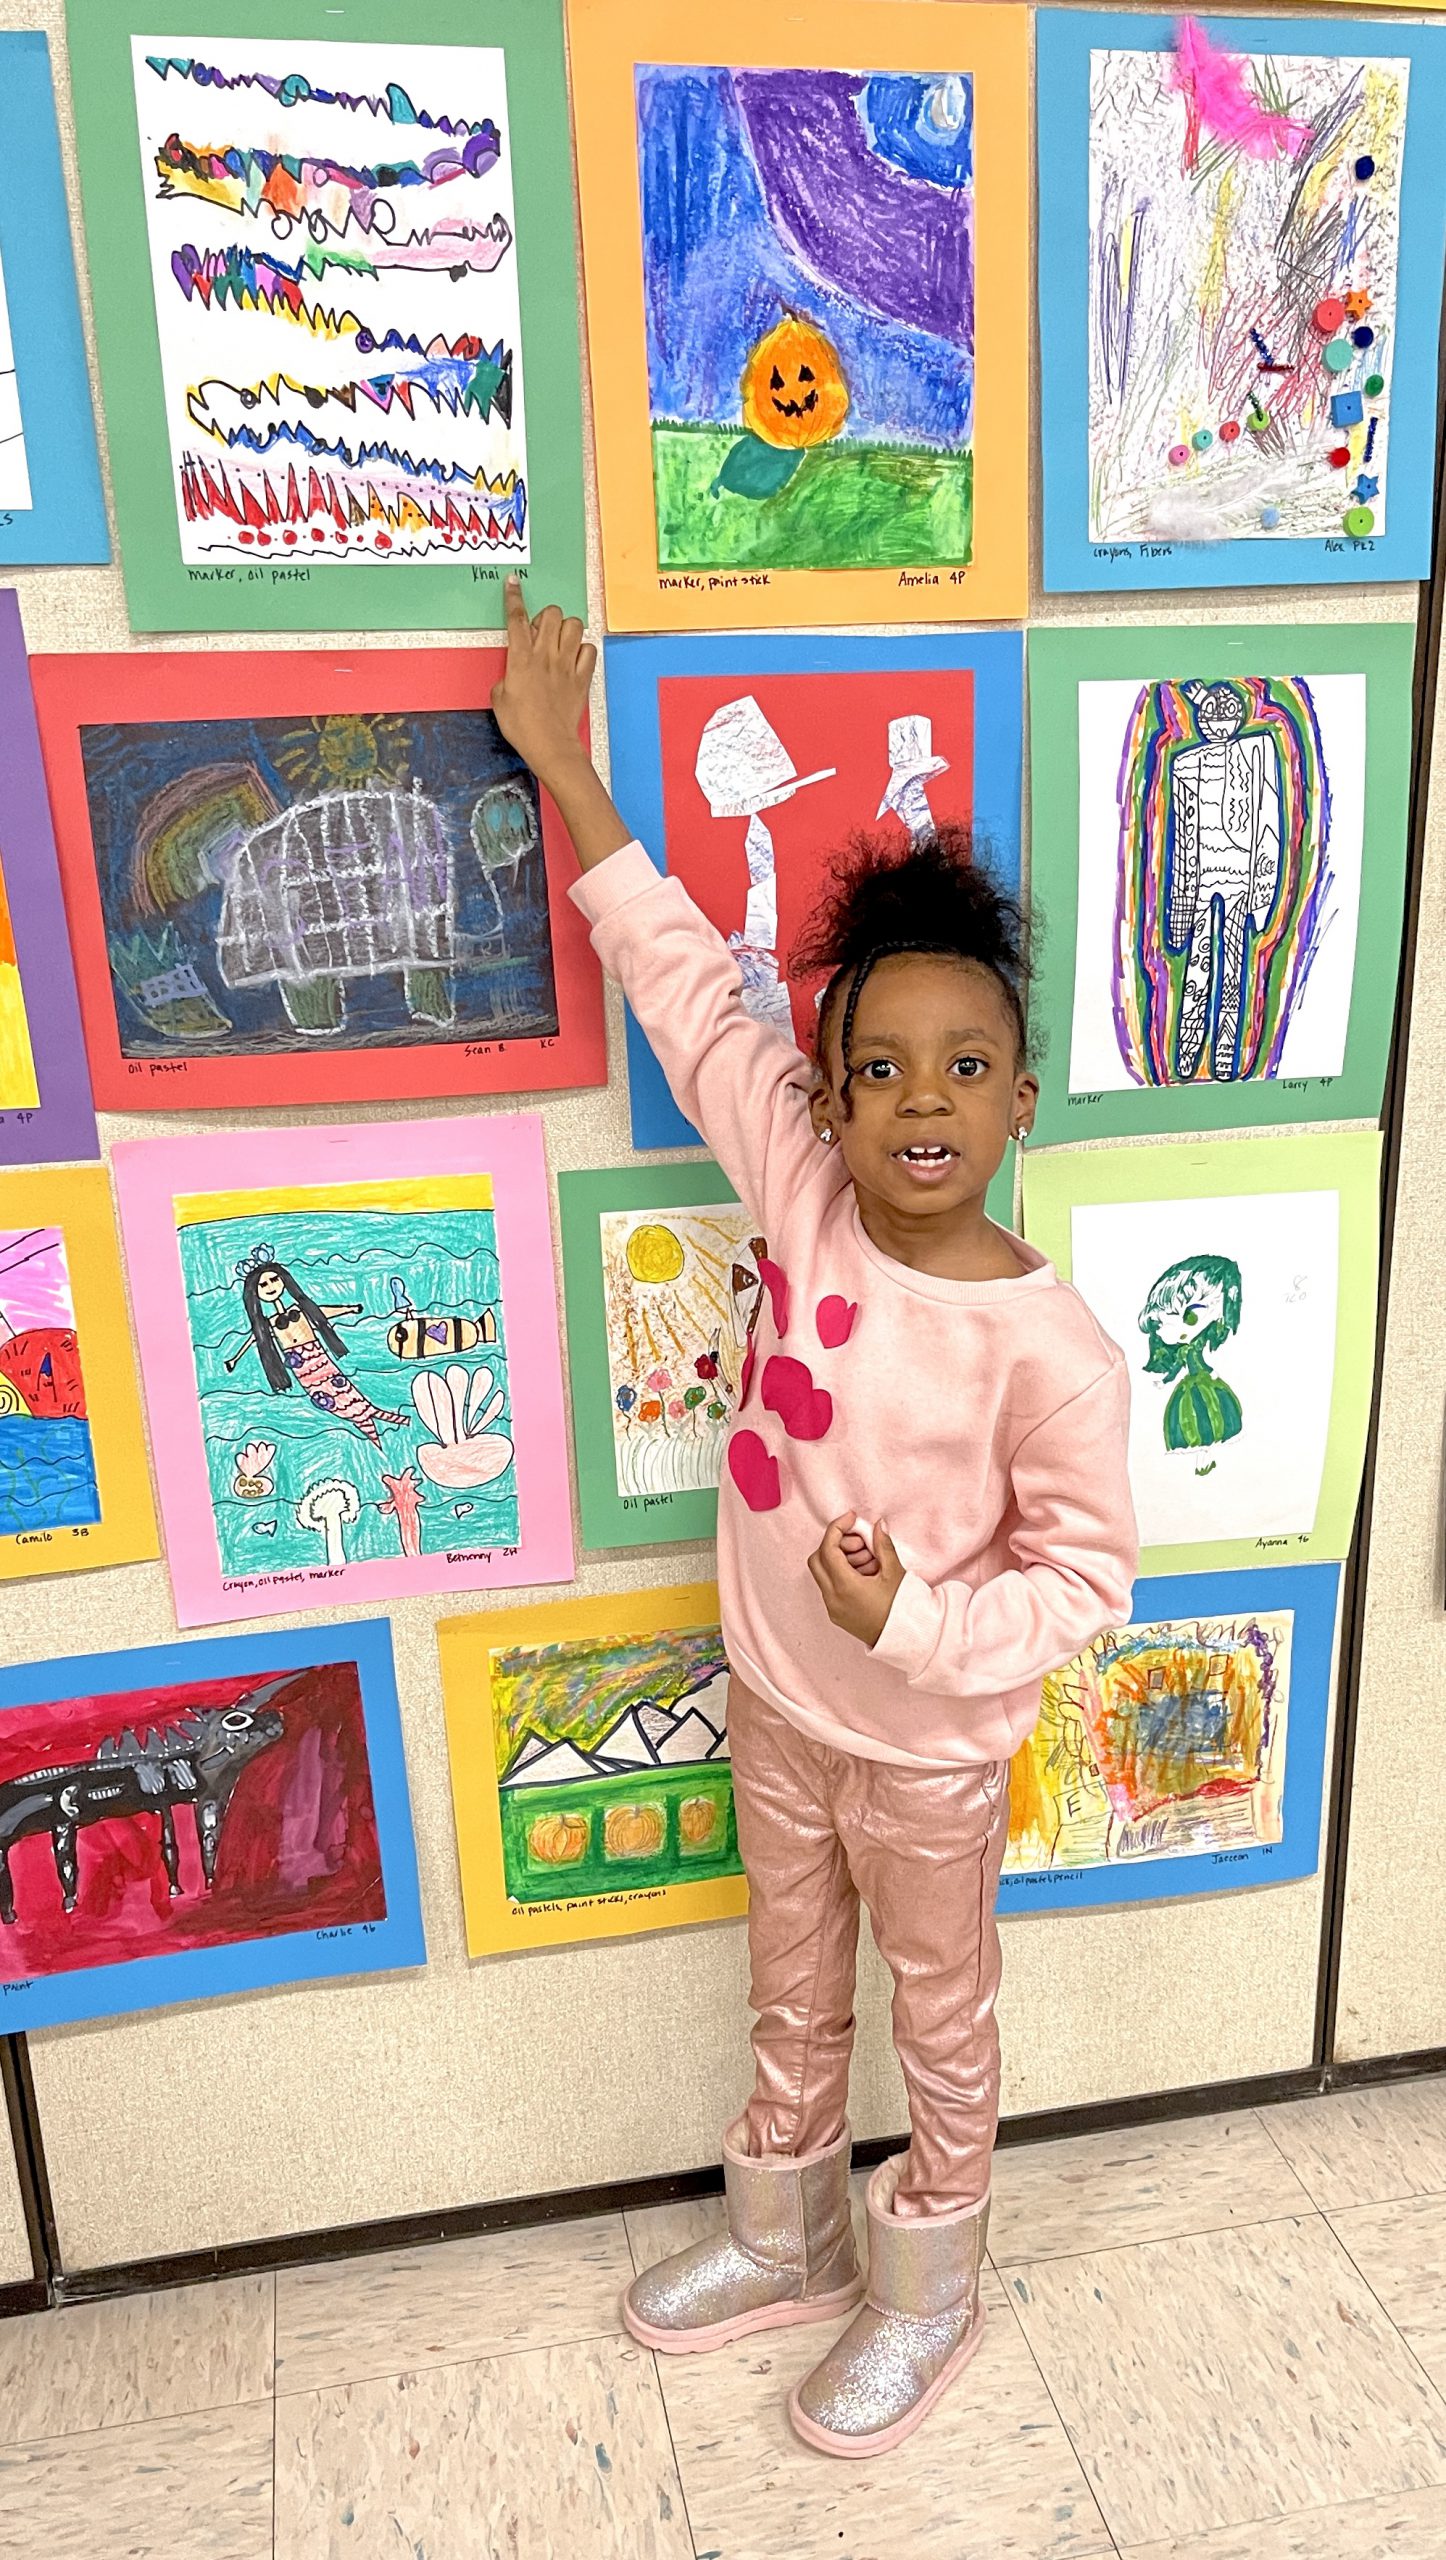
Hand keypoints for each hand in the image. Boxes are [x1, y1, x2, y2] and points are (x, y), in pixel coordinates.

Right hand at [490, 575, 596, 786]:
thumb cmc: (521, 726)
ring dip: (566, 629)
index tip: (513, 583)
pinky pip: (589, 650)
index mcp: (521, 659)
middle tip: (541, 633)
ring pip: (574, 625)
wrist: (549, 744)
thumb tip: (513, 676)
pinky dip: (583, 650)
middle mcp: (545, 656)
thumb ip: (505, 678)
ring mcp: (567, 665)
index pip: (517, 619)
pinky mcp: (582, 678)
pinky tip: (574, 660)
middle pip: (552, 614)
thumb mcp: (499, 699)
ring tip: (560, 643)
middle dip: (546, 616)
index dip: (514, 597)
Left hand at [808, 1516, 904, 1647]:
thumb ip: (882, 1545)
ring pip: (823, 1573)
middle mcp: (833, 1598)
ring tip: (870, 1562)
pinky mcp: (837, 1615)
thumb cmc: (902, 1608)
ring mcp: (832, 1608)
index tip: (851, 1518)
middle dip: (836, 1544)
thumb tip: (877, 1525)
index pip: (827, 1549)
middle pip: (817, 1559)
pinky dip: (842, 1574)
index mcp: (845, 1586)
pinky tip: (866, 1574)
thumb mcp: (894, 1573)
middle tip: (861, 1544)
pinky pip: (830, 1587)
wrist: (905, 1640)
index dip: (837, 1528)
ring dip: (841, 1560)